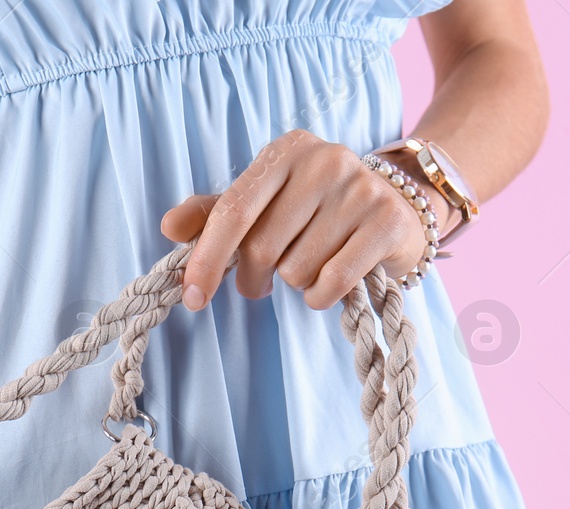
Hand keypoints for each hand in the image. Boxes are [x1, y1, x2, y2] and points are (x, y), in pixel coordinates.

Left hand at [161, 129, 429, 311]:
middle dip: (254, 279)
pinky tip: (330, 284)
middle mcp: (325, 161)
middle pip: (262, 247)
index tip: (193, 297)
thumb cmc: (319, 209)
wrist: (400, 205)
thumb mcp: (267, 202)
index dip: (207, 258)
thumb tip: (169, 227)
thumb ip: (217, 213)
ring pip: (297, 270)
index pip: (233, 210)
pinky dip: (322, 297)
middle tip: (263, 284)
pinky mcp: (386, 223)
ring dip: (296, 284)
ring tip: (312, 266)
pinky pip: (331, 283)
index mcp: (287, 150)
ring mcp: (360, 190)